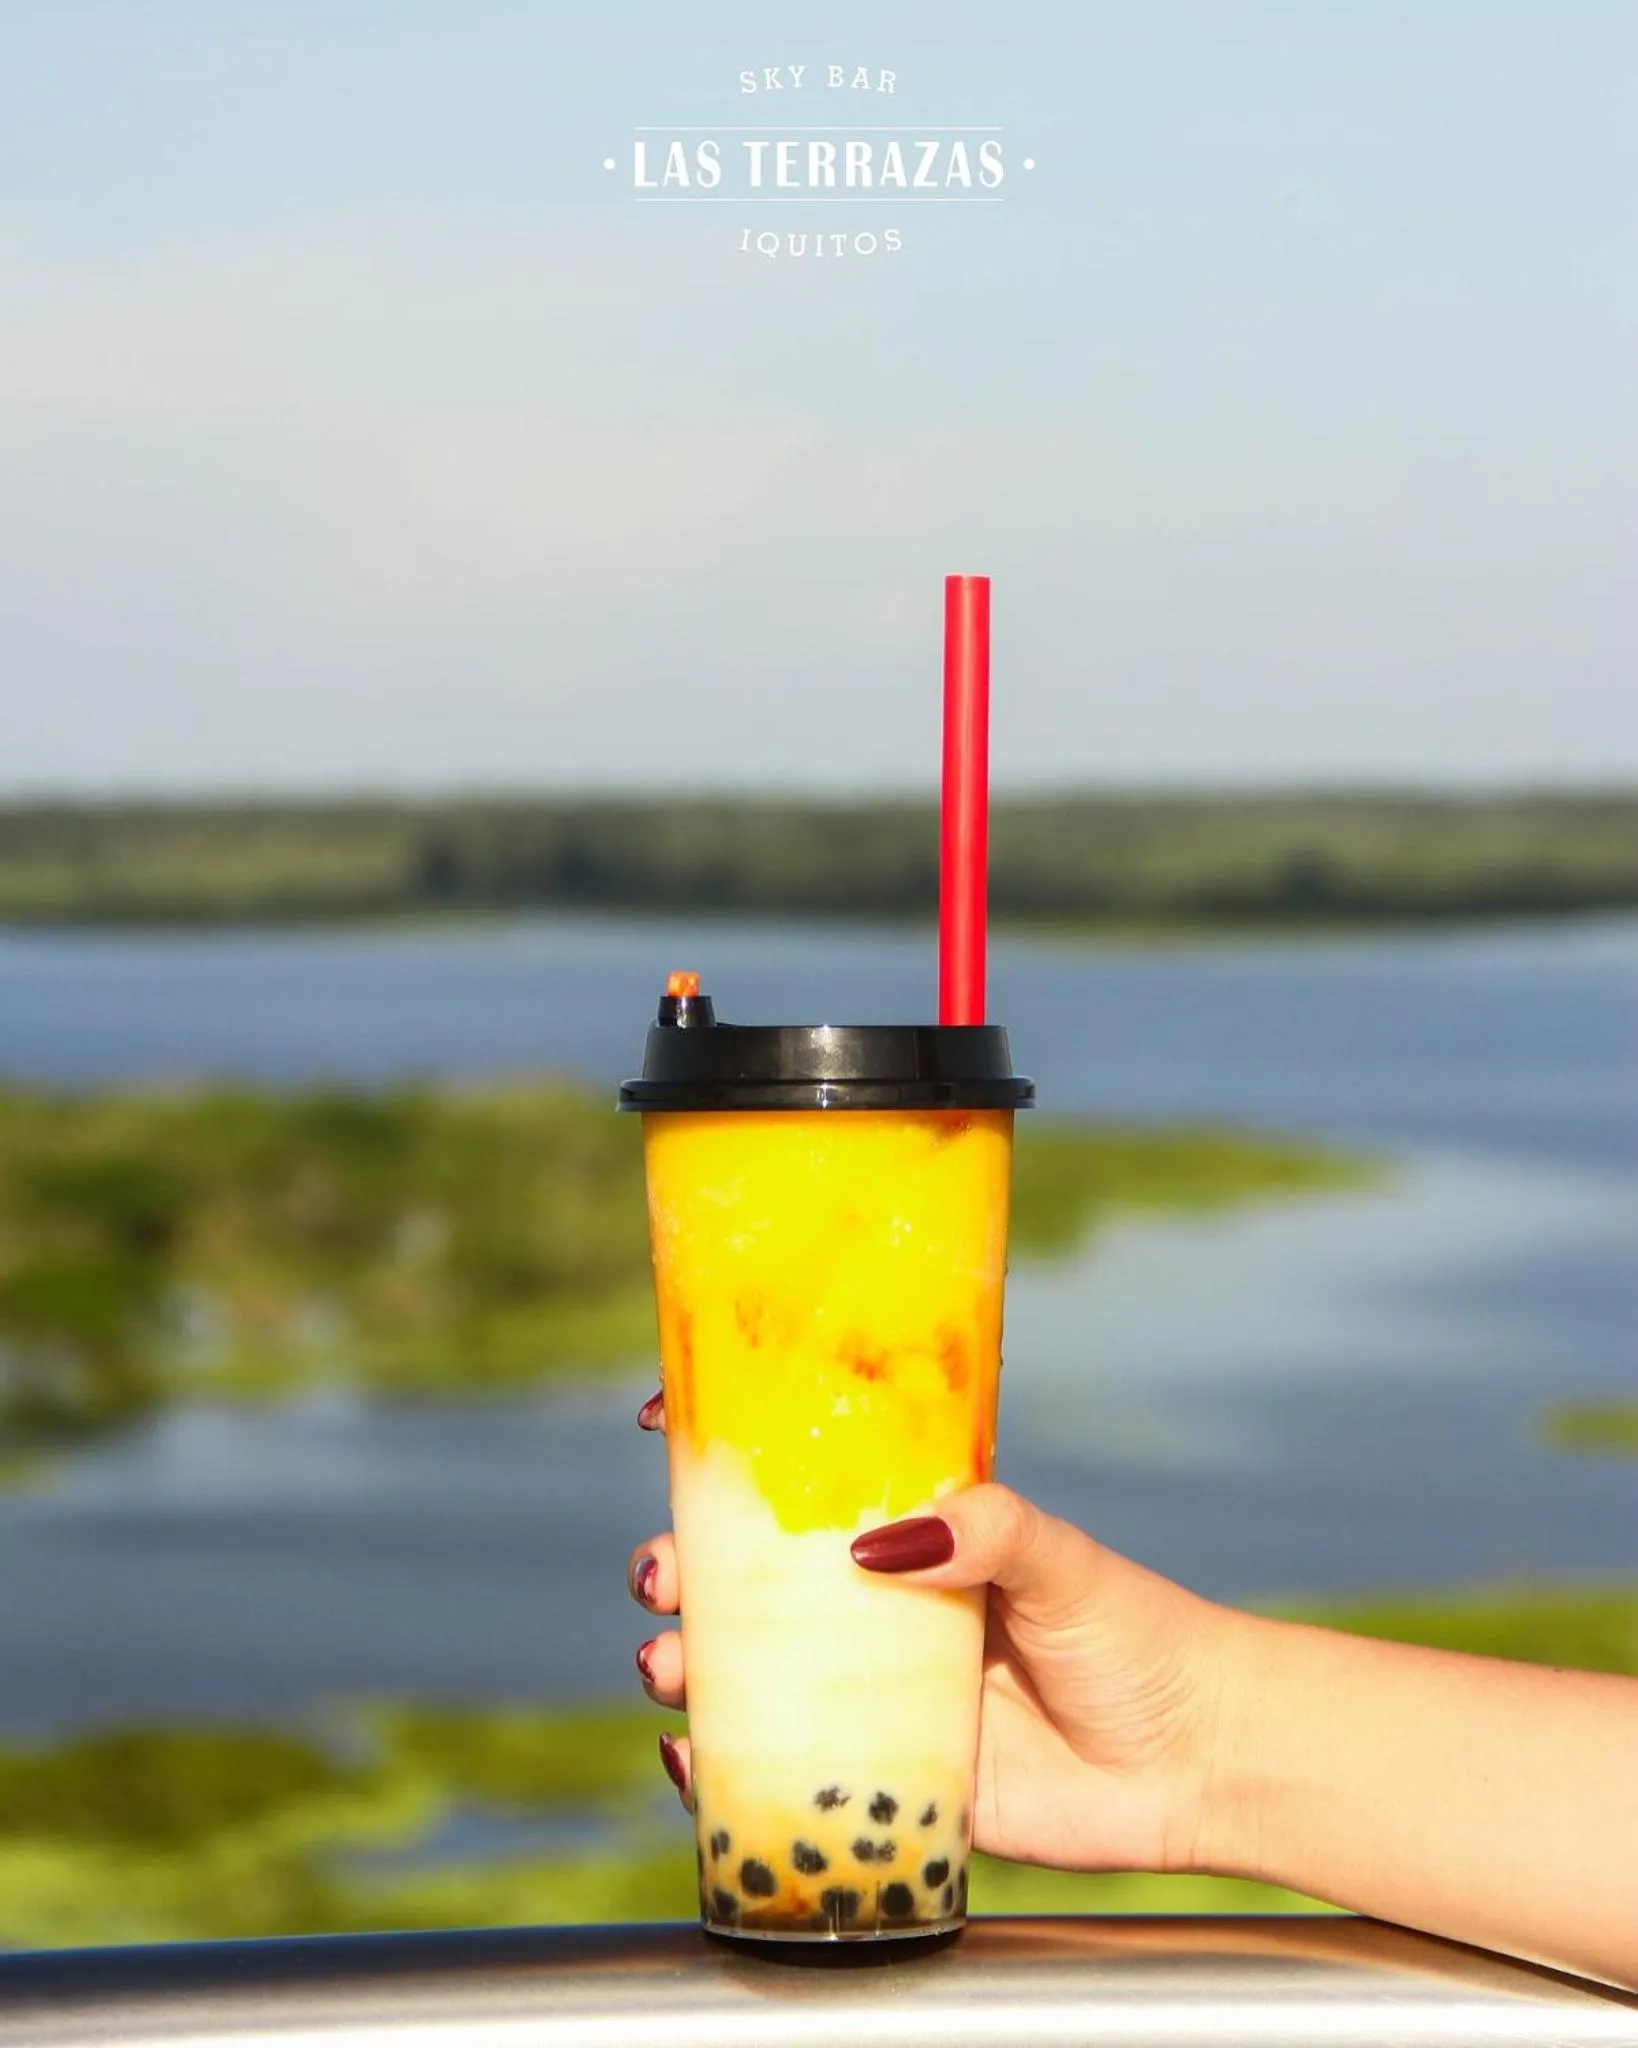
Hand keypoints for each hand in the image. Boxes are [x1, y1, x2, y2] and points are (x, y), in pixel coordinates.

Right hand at [625, 1388, 1240, 1875]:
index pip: (808, 1483)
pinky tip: (688, 1759)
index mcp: (916, 1537)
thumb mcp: (1063, 1559)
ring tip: (671, 1666)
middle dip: (685, 1571)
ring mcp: (880, 1701)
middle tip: (664, 1576)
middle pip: (752, 1582)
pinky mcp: (891, 1789)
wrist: (1199, 1763)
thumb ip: (986, 1530)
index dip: (728, 1454)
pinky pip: (786, 1778)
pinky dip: (721, 1772)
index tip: (657, 1421)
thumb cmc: (1138, 1636)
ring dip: (691, 1665)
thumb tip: (879, 1543)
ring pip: (753, 1676)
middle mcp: (884, 1613)